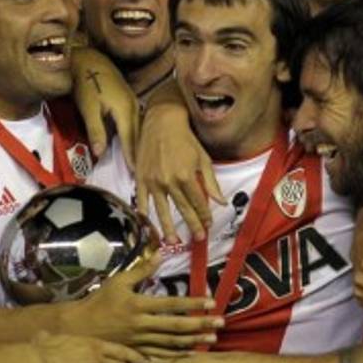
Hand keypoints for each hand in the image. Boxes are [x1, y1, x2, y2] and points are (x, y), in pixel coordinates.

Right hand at [61, 253, 220, 354]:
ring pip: (170, 344)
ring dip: (193, 342)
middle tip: (221, 323)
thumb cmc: (99, 301)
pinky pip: (159, 357)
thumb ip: (140, 270)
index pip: (171, 304)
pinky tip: (190, 355)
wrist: (78, 328)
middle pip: (176, 326)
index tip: (211, 302)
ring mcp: (139, 342)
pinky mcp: (135, 353)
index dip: (193, 303)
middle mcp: (141, 325)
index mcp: (138, 305)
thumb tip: (160, 255)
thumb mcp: (117, 282)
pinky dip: (175, 357)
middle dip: (200, 325)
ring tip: (211, 340)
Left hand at [71, 43, 138, 168]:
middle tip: (142, 172)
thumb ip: (95, 130)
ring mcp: (132, 101)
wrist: (87, 59)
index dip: (133, 156)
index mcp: (124, 110)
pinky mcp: (129, 99)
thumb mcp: (88, 108)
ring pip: (140, 127)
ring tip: (141, 160)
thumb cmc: (85, 83)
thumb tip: (100, 153)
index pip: (131, 138)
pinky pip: (137, 120)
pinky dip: (136, 133)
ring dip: (140, 143)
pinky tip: (135, 140)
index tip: (136, 173)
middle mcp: (133, 106)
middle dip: (140, 153)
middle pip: (139, 134)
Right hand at [136, 82, 223, 242]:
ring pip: (162, 210)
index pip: (198, 203)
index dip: (204, 215)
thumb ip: (211, 183)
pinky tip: (147, 223)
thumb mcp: (203, 159)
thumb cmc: (185, 139)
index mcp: (187, 177)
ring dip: (168, 227)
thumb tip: (220, 202)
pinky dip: (144, 212)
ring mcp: (153, 181)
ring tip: (173, 240)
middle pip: (183, 209)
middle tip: (198, 237)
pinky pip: (142, 199)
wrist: (163, 122)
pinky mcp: (141, 178)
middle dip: (192, 224)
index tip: (208, 224)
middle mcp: (169, 181)